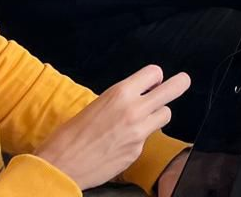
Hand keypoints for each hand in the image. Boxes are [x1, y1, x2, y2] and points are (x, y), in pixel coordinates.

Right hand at [34, 65, 190, 190]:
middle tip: (181, 82)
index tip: (153, 82)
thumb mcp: (95, 106)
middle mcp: (134, 109)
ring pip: (166, 114)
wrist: (58, 167)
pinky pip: (147, 139)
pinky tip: (120, 144)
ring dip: (157, 115)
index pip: (154, 72)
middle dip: (179, 83)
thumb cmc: (68, 137)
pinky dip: (138, 140)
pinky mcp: (137, 151)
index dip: (155, 77)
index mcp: (120, 94)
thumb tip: (135, 96)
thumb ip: (120, 100)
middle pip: (175, 87)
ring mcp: (139, 131)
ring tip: (140, 121)